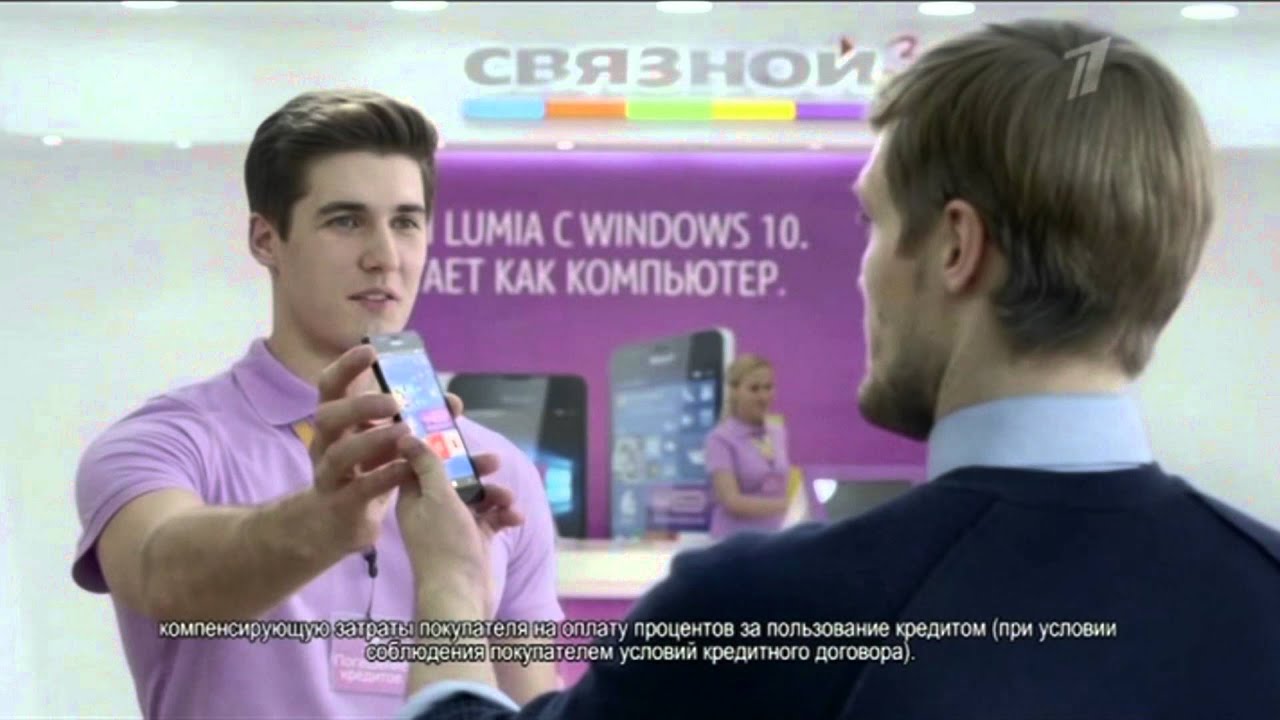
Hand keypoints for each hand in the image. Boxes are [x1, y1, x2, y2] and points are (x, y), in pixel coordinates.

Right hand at [309, 344, 415, 553]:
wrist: (336, 522)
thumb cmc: (364, 471)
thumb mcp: (386, 442)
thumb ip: (414, 421)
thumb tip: (452, 402)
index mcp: (335, 421)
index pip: (330, 386)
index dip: (347, 366)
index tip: (371, 351)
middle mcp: (325, 443)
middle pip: (328, 416)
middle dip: (360, 406)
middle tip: (393, 402)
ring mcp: (328, 475)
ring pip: (340, 454)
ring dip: (372, 440)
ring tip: (403, 433)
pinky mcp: (340, 503)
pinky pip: (359, 488)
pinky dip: (385, 476)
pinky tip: (409, 468)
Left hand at [396, 404, 523, 617]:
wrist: (461, 595)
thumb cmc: (444, 543)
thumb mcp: (436, 497)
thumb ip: (427, 464)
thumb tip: (404, 434)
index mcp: (414, 496)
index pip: (422, 459)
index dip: (438, 441)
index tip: (455, 424)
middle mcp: (432, 507)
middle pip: (456, 475)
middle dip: (478, 469)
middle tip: (495, 462)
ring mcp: (455, 524)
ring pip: (478, 495)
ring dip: (497, 494)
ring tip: (508, 500)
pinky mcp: (475, 538)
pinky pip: (492, 517)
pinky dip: (504, 515)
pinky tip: (515, 519)